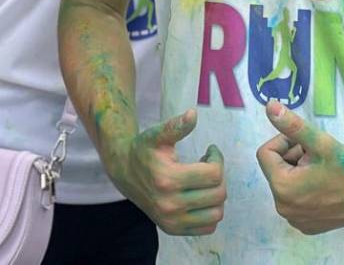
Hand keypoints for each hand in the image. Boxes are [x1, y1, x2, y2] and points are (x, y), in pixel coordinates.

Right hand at [108, 109, 225, 235]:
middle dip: (219, 175)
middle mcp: (170, 205)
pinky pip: (208, 227)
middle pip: (218, 194)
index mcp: (168, 179)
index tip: (210, 150)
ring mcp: (172, 220)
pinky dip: (210, 212)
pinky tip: (201, 196)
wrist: (124, 172)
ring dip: (217, 195)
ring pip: (216, 214)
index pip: (213, 174)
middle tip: (209, 164)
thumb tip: (193, 114)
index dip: (217, 158)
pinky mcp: (173, 229)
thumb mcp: (157, 135)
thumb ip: (176, 126)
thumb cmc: (143, 150)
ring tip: (205, 181)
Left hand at [256, 101, 343, 234]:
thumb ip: (292, 125)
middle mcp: (282, 208)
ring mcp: (294, 220)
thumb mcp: (319, 142)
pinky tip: (325, 187)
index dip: (284, 142)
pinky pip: (295, 200)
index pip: (266, 153)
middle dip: (293, 157)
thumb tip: (269, 105)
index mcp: (281, 187)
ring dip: (299, 172)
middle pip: (276, 168)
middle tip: (317, 157)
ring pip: (285, 183)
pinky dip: (305, 189)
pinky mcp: (306, 226)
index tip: (306, 144)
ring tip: (322, 171)